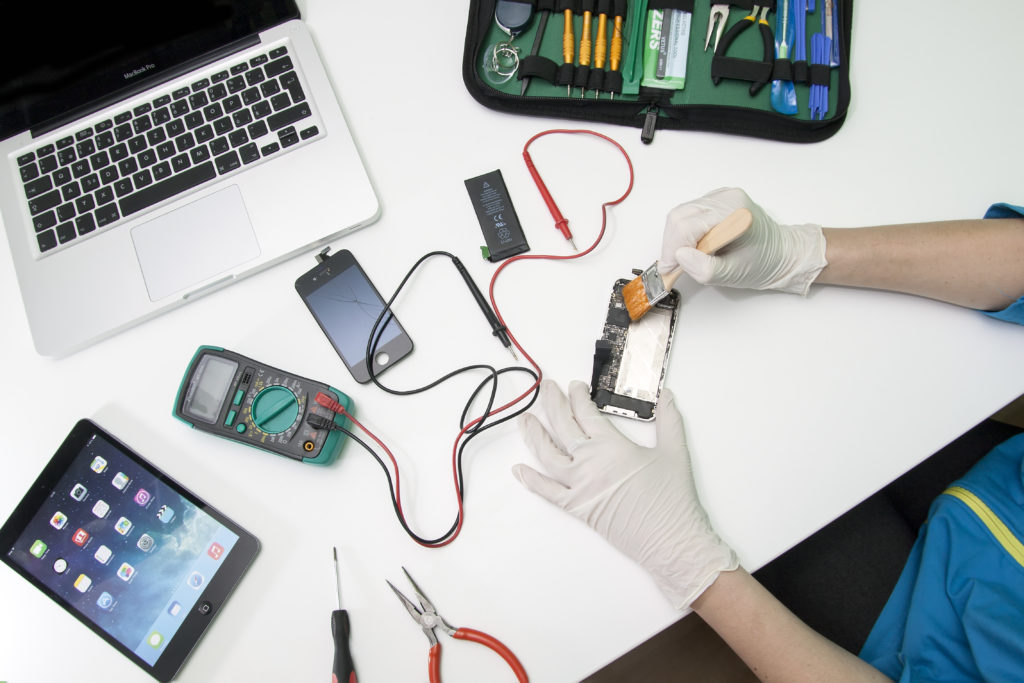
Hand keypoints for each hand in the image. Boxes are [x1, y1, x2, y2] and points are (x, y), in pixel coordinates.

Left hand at [513, 380, 736, 608]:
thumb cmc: (672, 499)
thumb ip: (670, 420)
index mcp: (611, 446)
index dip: (578, 396)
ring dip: (533, 435)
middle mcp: (590, 463)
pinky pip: (548, 492)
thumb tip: (667, 396)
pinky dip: (531, 481)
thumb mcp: (675, 452)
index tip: (574, 386)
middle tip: (546, 389)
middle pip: (562, 426)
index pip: (586, 412)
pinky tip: (519, 470)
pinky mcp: (577, 508)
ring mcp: (580, 486)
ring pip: (547, 455)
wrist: (670, 540)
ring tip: (525, 420)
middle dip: (552, 403)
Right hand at [660, 187, 826, 294]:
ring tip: (687, 258)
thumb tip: (680, 257)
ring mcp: (720, 197)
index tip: (670, 269)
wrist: (782, 254)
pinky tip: (696, 246)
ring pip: (680, 214)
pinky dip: (684, 232)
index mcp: (734, 213)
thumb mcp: (734, 274)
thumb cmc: (765, 263)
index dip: (673, 249)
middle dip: (672, 244)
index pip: (688, 225)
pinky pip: (688, 213)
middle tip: (675, 266)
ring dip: (677, 238)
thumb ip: (706, 268)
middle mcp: (726, 199)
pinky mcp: (715, 201)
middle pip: (679, 216)